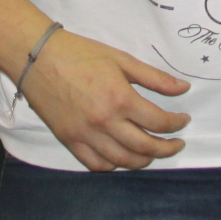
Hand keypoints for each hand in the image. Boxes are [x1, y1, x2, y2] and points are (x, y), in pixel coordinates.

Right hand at [17, 28, 190, 171]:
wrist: (37, 57)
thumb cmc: (79, 53)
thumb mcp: (121, 60)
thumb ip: (155, 78)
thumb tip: (183, 89)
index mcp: (120, 99)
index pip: (158, 122)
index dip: (176, 124)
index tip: (183, 121)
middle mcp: (105, 122)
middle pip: (145, 148)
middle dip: (167, 149)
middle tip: (176, 144)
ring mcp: (86, 135)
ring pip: (123, 161)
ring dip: (143, 161)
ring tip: (153, 153)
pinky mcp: (69, 141)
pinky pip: (96, 164)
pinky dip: (114, 166)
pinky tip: (122, 157)